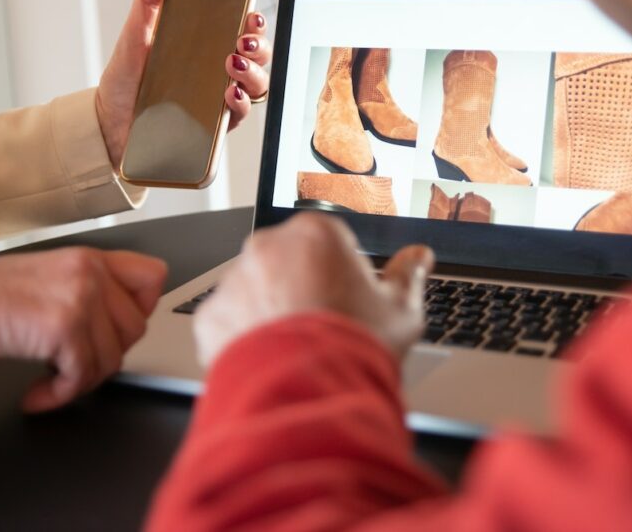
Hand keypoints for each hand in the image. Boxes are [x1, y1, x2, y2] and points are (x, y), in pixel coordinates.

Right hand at [0, 248, 167, 412]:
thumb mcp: (51, 279)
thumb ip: (90, 291)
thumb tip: (120, 326)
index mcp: (91, 258)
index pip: (153, 276)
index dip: (141, 309)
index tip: (114, 329)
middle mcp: (91, 273)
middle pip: (136, 328)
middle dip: (106, 353)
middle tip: (72, 360)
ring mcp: (81, 298)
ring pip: (113, 358)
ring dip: (82, 378)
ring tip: (51, 375)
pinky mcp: (65, 328)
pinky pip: (83, 377)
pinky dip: (60, 395)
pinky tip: (37, 393)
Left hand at [95, 0, 273, 169]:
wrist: (108, 122)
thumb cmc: (125, 81)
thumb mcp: (134, 35)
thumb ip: (148, 0)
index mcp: (205, 47)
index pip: (241, 31)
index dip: (254, 23)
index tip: (251, 16)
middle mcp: (216, 72)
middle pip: (257, 57)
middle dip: (259, 46)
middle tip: (242, 41)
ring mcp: (217, 99)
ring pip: (256, 85)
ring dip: (254, 72)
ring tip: (233, 64)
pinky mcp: (213, 126)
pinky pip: (239, 115)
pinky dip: (240, 103)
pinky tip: (229, 93)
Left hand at [194, 213, 434, 367]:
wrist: (307, 397)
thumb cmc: (355, 349)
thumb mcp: (401, 310)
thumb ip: (408, 275)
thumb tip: (419, 257)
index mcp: (316, 234)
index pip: (329, 242)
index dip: (343, 274)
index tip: (349, 301)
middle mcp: (269, 247)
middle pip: (288, 262)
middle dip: (302, 288)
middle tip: (324, 328)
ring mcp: (235, 280)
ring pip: (255, 291)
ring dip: (271, 312)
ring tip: (297, 351)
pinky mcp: (211, 316)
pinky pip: (229, 322)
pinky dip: (244, 339)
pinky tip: (271, 360)